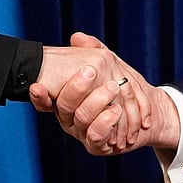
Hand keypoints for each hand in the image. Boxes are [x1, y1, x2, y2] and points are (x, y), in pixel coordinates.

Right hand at [45, 47, 181, 155]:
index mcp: (64, 100)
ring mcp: (82, 132)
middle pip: (65, 105)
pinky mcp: (98, 145)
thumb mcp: (106, 66)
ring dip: (97, 101)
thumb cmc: (120, 87)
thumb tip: (77, 37)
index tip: (37, 86)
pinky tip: (116, 110)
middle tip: (90, 70)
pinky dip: (106, 121)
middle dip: (76, 87)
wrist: (145, 113)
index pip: (44, 98)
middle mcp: (69, 118)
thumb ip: (91, 52)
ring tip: (112, 87)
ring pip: (82, 117)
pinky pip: (97, 134)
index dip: (39, 95)